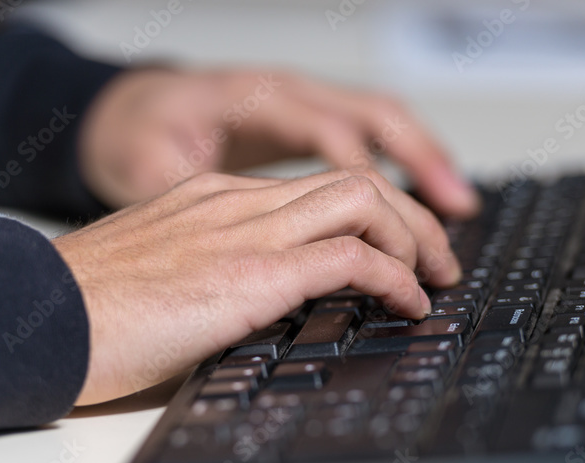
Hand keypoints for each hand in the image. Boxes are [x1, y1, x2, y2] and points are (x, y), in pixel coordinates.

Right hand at [52, 169, 459, 404]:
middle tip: (439, 262)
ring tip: (432, 281)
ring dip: (415, 241)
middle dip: (413, 220)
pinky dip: (394, 277)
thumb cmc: (83, 311)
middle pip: (354, 182)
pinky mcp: (250, 273)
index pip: (314, 189)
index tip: (395, 249)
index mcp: (211, 199)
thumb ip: (207, 273)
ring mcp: (243, 232)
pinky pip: (351, 257)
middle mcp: (233, 203)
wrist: (35, 320)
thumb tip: (249, 307)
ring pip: (363, 203)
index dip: (371, 214)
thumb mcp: (156, 275)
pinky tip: (407, 304)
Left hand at [77, 68, 478, 216]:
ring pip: (381, 119)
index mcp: (253, 98)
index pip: (330, 138)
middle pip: (374, 118)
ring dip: (424, 160)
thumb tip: (225, 243)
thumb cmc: (136, 136)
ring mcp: (300, 101)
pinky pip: (368, 131)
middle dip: (421, 166)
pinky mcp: (304, 121)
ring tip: (459, 207)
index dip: (366, 196)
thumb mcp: (148, 169)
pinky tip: (420, 193)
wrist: (124, 109)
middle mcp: (286, 92)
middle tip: (451, 222)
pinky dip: (402, 160)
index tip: (391, 248)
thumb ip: (193, 201)